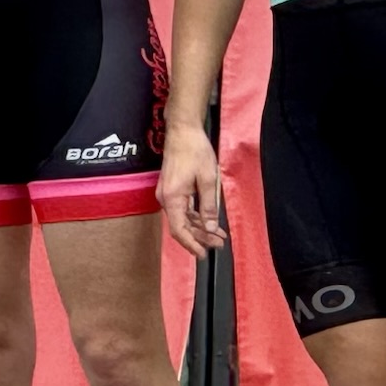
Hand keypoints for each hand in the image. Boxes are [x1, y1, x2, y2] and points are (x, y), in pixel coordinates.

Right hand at [158, 120, 225, 257]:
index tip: (203, 254)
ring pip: (183, 219)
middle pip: (182, 226)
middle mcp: (166, 198)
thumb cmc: (194, 151)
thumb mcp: (208, 179)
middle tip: (219, 244)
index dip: (191, 244)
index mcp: (173, 198)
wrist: (183, 131)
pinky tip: (209, 221)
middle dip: (200, 237)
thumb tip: (210, 228)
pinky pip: (183, 209)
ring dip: (200, 228)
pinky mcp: (172, 189)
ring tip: (218, 236)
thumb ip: (208, 206)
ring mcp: (168, 194)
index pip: (179, 229)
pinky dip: (196, 217)